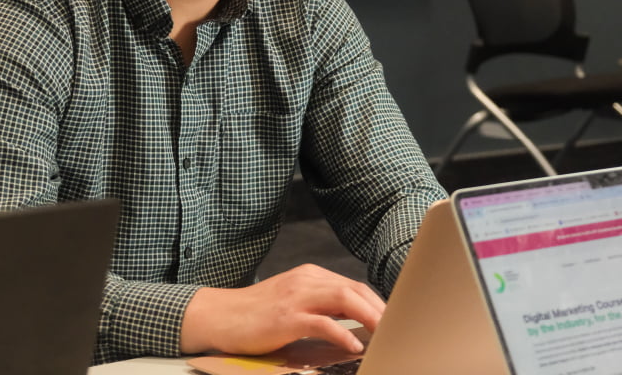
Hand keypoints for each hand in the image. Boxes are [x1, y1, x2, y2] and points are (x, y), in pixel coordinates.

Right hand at [179, 264, 384, 355]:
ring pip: (343, 299)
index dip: (378, 304)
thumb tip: (355, 324)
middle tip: (400, 330)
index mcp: (310, 276)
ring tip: (386, 335)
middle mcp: (306, 280)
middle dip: (381, 310)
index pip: (354, 286)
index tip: (395, 321)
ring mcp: (296, 297)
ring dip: (369, 318)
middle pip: (354, 290)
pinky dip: (341, 333)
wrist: (220, 316)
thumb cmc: (257, 315)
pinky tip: (354, 346)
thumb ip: (320, 307)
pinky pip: (321, 322)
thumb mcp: (293, 303)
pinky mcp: (286, 317)